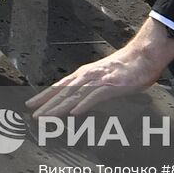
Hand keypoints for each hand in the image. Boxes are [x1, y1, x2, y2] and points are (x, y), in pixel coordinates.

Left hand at [26, 19, 173, 117]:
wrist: (143, 56)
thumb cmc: (126, 67)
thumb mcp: (103, 78)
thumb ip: (90, 88)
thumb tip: (79, 100)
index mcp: (84, 74)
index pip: (59, 86)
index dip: (44, 96)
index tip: (30, 104)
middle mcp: (87, 76)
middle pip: (63, 92)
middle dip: (46, 104)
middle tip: (33, 115)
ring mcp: (98, 80)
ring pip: (74, 95)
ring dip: (59, 106)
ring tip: (47, 116)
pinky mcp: (111, 84)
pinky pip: (95, 96)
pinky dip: (84, 104)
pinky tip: (75, 112)